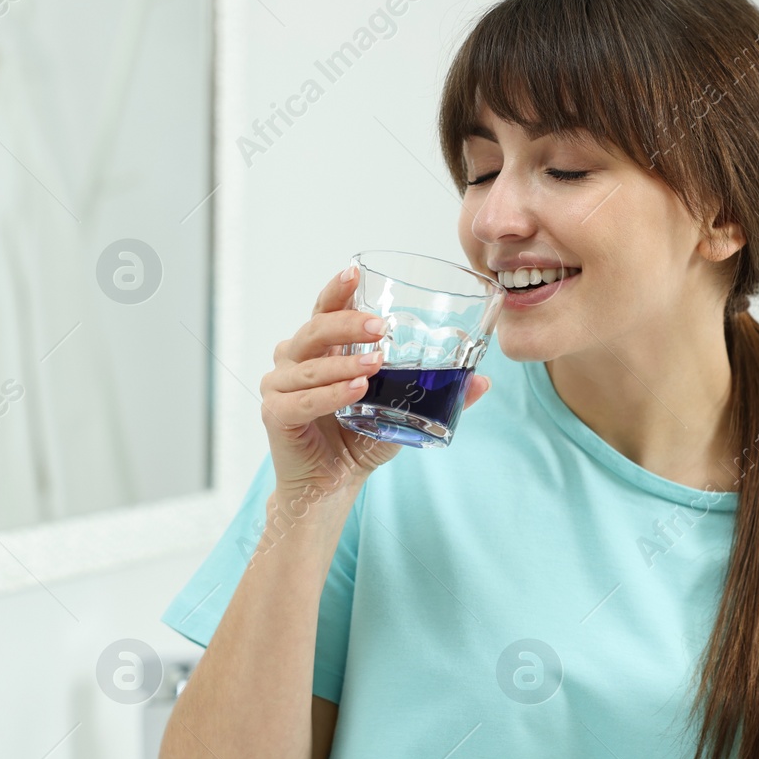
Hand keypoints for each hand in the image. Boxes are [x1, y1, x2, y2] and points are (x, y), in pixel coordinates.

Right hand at [260, 264, 490, 506]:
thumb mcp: (402, 412)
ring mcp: (279, 386)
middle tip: (380, 328)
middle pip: (314, 330)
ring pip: (309, 366)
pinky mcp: (275, 414)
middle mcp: (294, 360)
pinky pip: (302, 401)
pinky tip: (354, 392)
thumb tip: (483, 381)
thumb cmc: (358, 440)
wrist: (331, 485)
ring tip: (375, 365)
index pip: (324, 310)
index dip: (337, 290)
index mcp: (320, 349)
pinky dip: (328, 396)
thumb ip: (437, 394)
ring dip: (343, 363)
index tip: (355, 272)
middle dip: (347, 324)